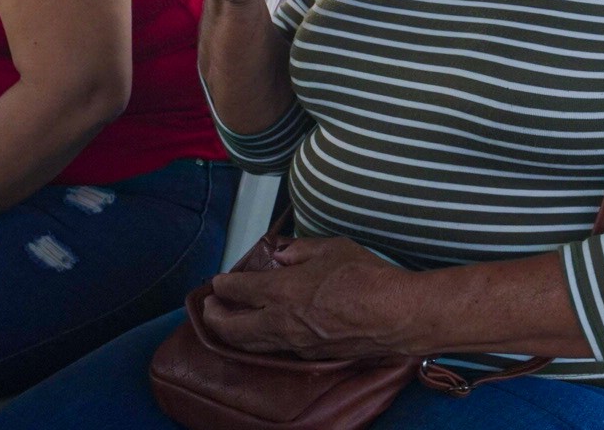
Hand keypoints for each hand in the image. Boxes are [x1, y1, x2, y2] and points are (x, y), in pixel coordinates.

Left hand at [201, 236, 411, 359]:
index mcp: (282, 291)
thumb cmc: (366, 277)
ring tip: (227, 323)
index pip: (238, 290)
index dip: (222, 285)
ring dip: (233, 334)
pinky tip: (262, 334)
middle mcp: (281, 322)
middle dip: (214, 317)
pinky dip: (258, 342)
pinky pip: (274, 350)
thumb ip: (300, 251)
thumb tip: (281, 256)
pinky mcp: (310, 354)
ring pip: (250, 344)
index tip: (218, 281)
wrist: (394, 314)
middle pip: (232, 327)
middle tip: (209, 307)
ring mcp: (295, 343)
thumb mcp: (331, 248)